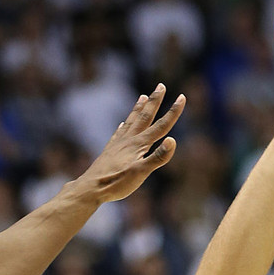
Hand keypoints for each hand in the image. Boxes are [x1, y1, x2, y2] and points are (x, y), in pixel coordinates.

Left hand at [76, 84, 185, 203]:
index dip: (173, 111)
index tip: (182, 96)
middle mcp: (129, 140)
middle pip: (145, 116)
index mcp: (139, 144)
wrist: (91, 188)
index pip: (161, 125)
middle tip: (161, 86)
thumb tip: (173, 140)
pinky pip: (119, 133)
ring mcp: (118, 144)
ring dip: (138, 108)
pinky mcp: (110, 151)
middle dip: (155, 101)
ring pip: (131, 121)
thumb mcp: (140, 173)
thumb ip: (157, 158)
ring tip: (143, 97)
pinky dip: (123, 125)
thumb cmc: (116, 183)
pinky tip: (122, 124)